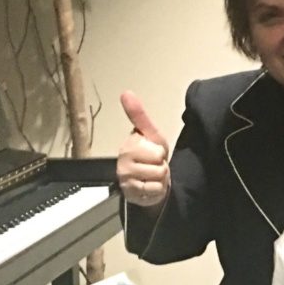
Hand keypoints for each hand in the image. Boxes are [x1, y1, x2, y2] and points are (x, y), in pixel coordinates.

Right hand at [116, 91, 171, 207]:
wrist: (149, 182)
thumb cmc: (150, 156)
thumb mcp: (150, 134)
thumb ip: (139, 115)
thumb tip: (126, 92)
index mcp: (129, 143)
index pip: (157, 150)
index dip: (160, 152)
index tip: (152, 151)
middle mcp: (122, 159)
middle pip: (158, 162)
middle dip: (160, 165)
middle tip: (153, 164)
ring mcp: (125, 176)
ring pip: (157, 175)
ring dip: (160, 178)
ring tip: (151, 175)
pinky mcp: (129, 192)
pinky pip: (154, 189)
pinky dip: (157, 190)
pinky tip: (149, 186)